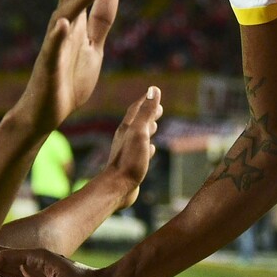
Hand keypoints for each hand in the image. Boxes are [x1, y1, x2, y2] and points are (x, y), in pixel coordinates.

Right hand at [24, 0, 118, 127]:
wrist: (47, 112)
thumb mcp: (93, 48)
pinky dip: (58, 35)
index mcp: (74, 28)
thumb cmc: (68, 80)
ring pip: (63, 19)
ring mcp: (53, 48)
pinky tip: (65, 22)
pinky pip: (52, 49)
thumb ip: (101, 21)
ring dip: (77, 1)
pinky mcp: (48, 67)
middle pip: (71, 0)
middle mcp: (61, 32)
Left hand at [102, 87, 163, 208]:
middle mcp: (126, 138)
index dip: (146, 99)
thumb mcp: (140, 132)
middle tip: (160, 108)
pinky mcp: (131, 164)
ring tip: (156, 125)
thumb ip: (146, 112)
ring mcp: (128, 151)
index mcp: (128, 128)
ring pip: (139, 136)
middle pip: (138, 121)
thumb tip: (153, 89)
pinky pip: (141, 151)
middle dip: (148, 113)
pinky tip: (152, 148)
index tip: (155, 92)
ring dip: (148, 129)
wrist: (117, 187)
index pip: (137, 108)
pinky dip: (148, 146)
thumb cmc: (129, 160)